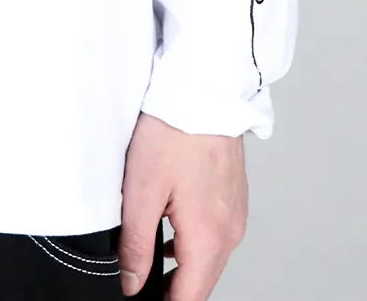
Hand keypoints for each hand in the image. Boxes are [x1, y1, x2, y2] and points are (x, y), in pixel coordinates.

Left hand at [118, 112, 247, 298]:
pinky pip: (213, 235)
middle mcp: (230, 232)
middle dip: (171, 290)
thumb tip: (131, 284)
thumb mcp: (141, 190)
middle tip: (139, 281)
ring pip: (207, 260)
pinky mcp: (233, 198)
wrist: (206, 86)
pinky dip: (192, 243)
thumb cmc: (175, 129)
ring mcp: (235, 215)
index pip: (188, 299)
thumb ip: (135, 245)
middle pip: (200, 283)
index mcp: (209, 238)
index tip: (140, 298)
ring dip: (181, 267)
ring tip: (147, 258)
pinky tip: (168, 228)